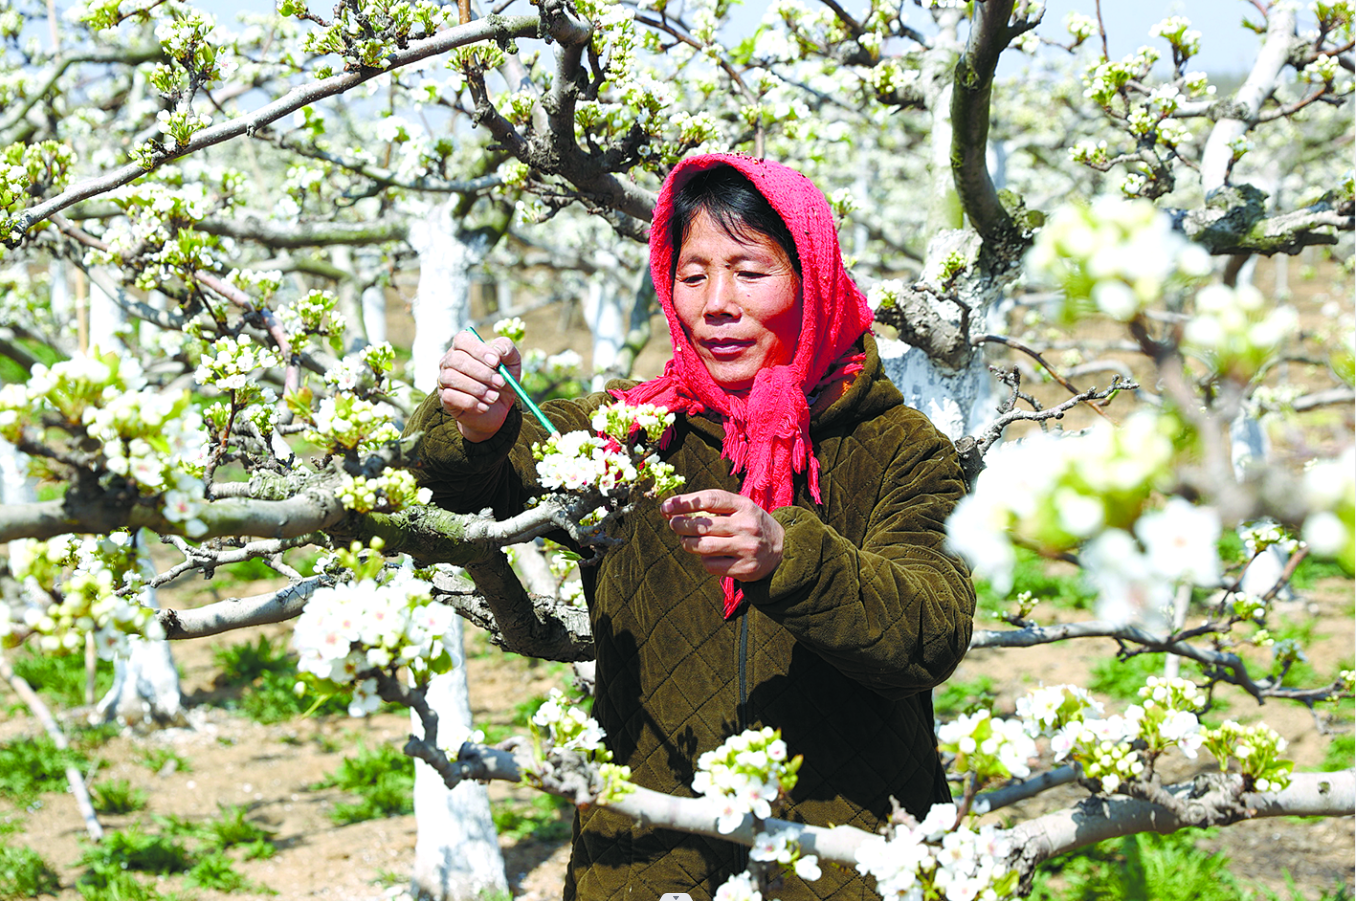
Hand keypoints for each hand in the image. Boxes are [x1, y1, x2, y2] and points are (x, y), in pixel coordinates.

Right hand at [436, 330, 521, 442]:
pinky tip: (484, 407)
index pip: (462, 340)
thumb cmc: (502, 380)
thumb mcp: (511, 362)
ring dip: (476, 389)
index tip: (496, 362)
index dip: (478, 350)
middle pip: (456, 359)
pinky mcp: (445, 399)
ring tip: (494, 397)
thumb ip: (506, 348)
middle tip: (500, 383)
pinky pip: (450, 397)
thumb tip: (497, 351)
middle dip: (482, 372)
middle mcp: (450, 361)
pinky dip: (471, 403)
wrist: (499, 408)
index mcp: (464, 347)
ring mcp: (444, 379)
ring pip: (450, 377)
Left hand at [661, 489, 783, 581]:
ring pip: (704, 547)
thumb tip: (673, 509)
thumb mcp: (740, 508)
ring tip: (684, 540)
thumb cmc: (751, 525)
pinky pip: (712, 564)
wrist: (782, 550)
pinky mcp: (744, 569)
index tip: (667, 506)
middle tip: (672, 523)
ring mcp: (746, 548)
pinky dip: (703, 559)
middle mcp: (747, 526)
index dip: (685, 502)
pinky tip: (706, 555)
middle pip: (703, 524)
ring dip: (687, 543)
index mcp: (745, 505)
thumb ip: (712, 507)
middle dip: (681, 524)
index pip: (710, 499)